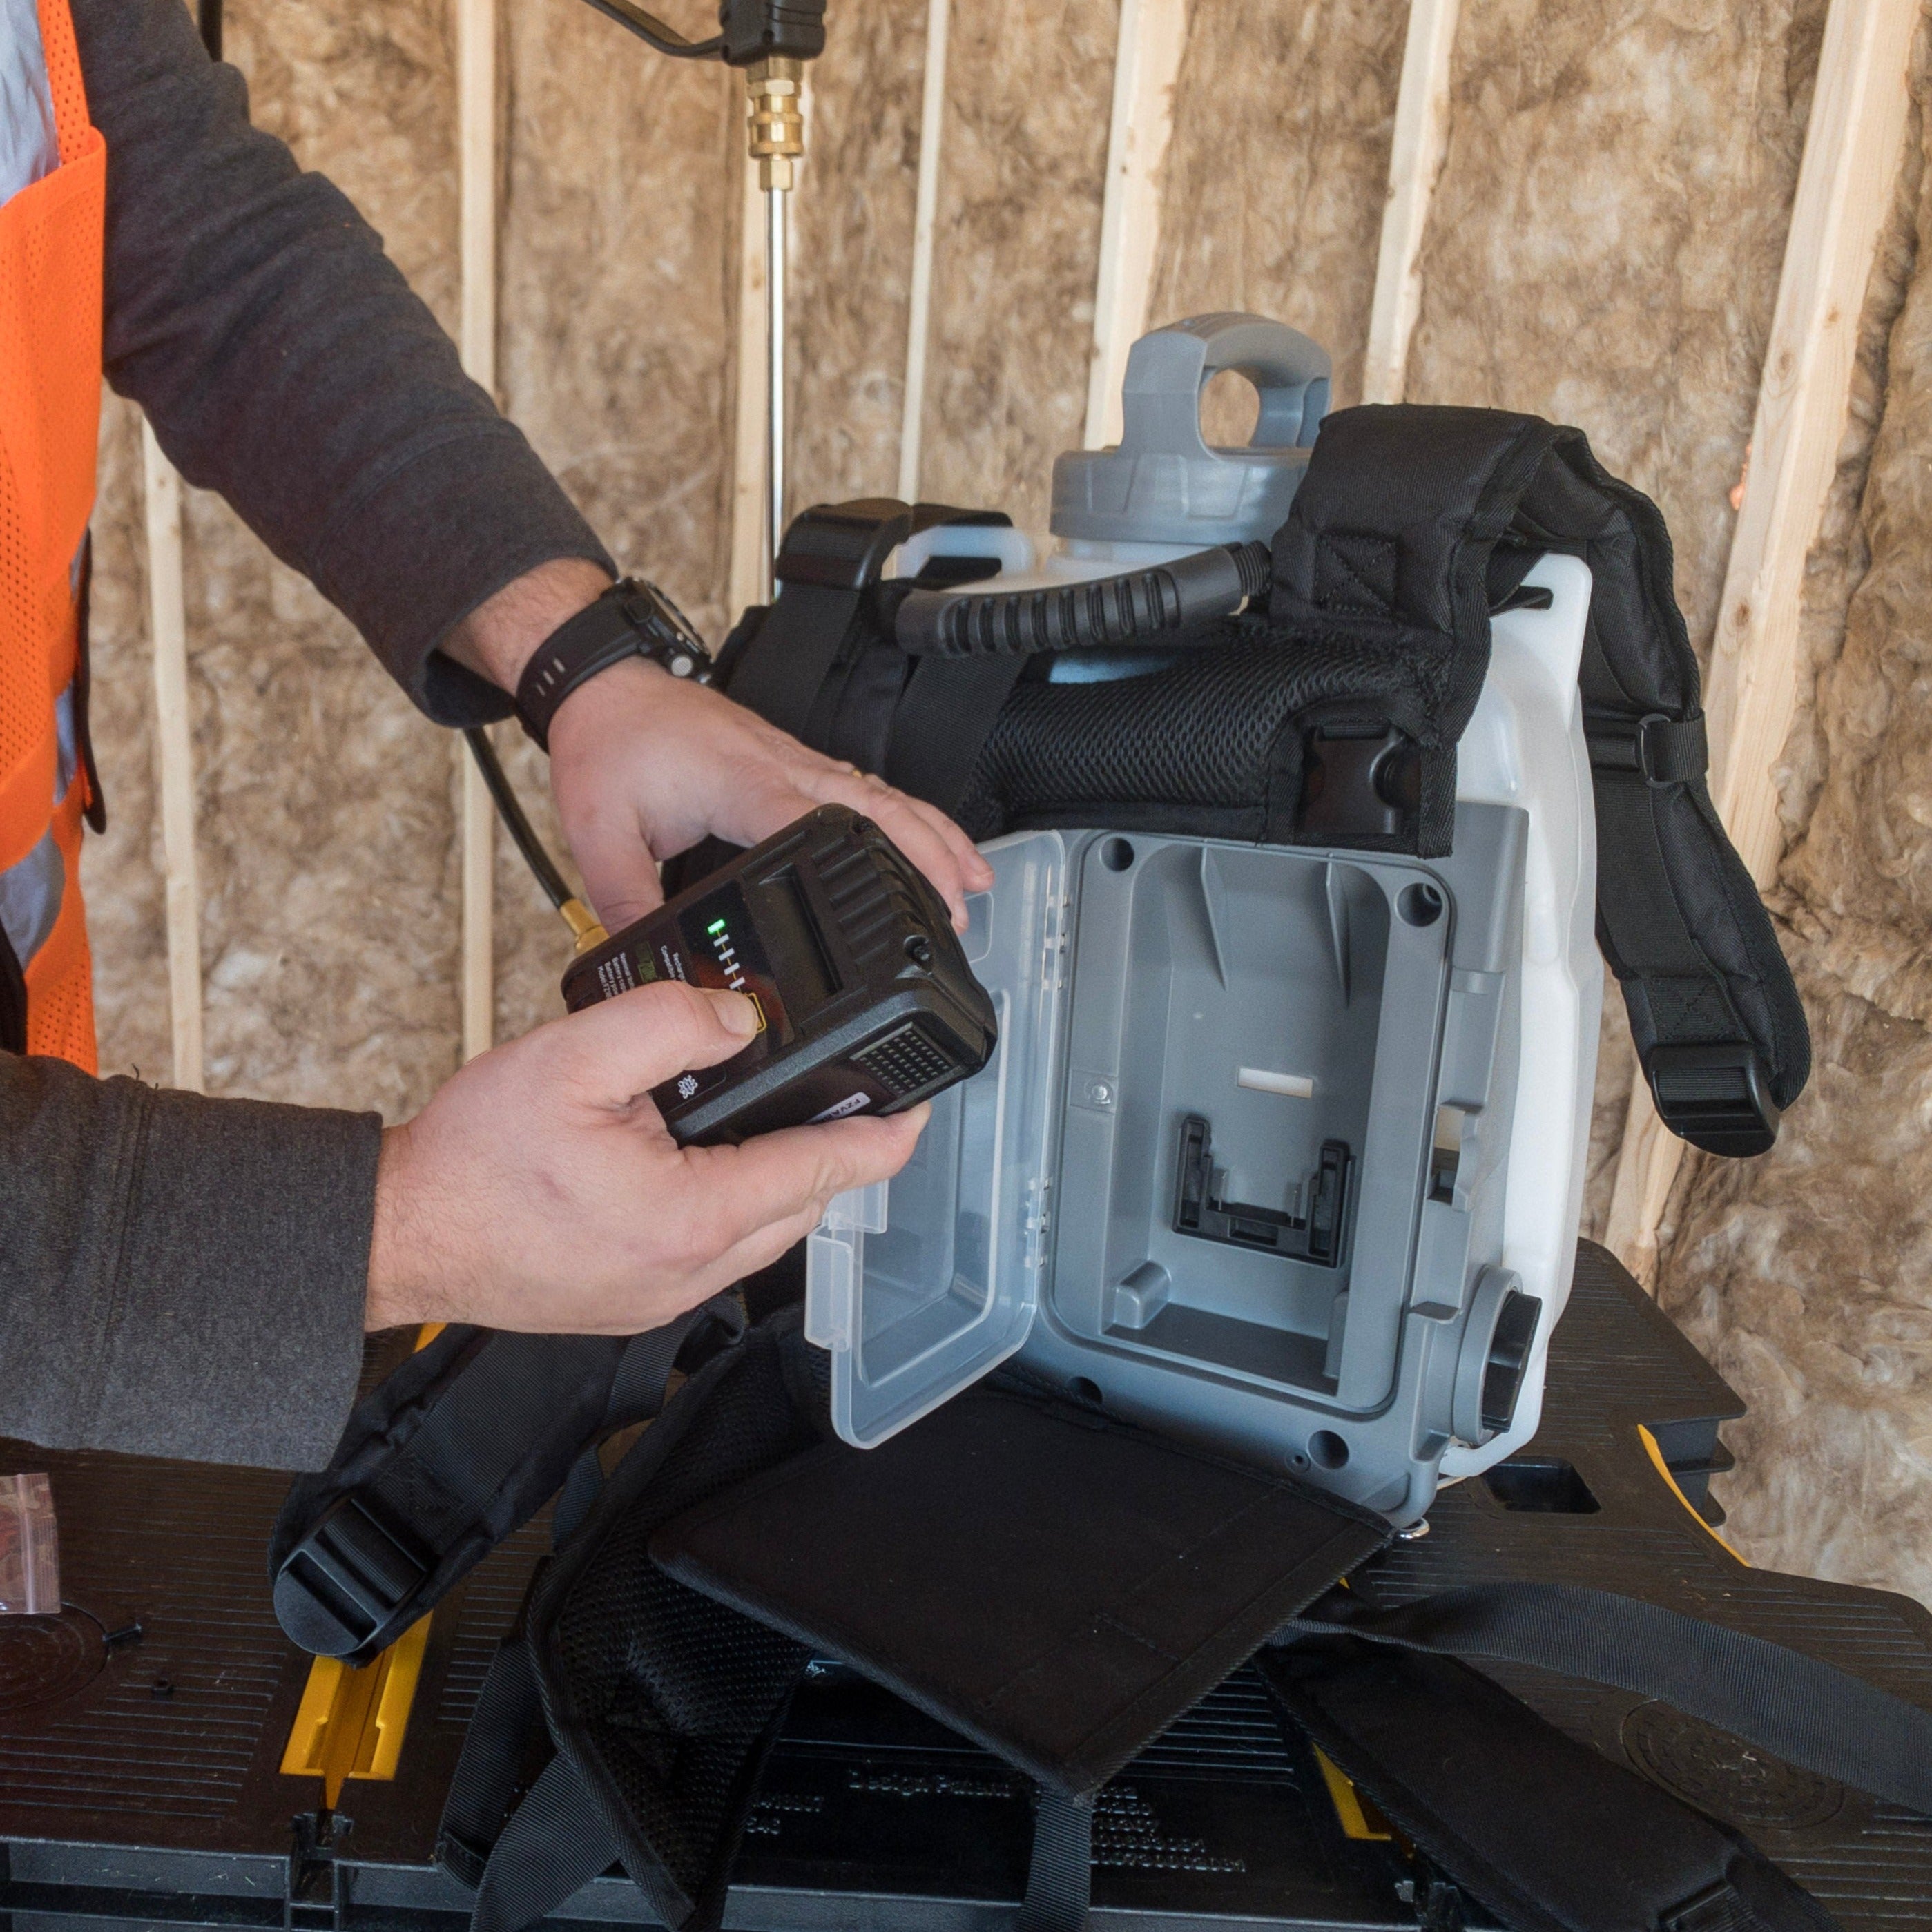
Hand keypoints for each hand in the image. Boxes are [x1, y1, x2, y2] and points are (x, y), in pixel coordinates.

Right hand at [365, 981, 927, 1333]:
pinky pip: (719, 1248)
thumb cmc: (471, 1162)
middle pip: (805, 1204)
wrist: (399, 1235)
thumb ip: (668, 1023)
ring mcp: (667, 1297)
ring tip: (772, 1110)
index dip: (885, 1132)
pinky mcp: (640, 1301)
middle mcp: (693, 1272)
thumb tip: (738, 1016)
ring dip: (780, 1174)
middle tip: (842, 1088)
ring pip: (765, 1231)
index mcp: (694, 1217)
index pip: (827, 1170)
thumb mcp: (570, 1057)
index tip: (920, 1102)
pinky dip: (733, 1200)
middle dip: (834, 1148)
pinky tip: (704, 1154)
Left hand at [548, 659, 992, 931]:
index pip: (818, 825)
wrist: (604, 684)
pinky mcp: (792, 760)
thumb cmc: (609, 743)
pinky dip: (906, 816)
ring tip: (972, 881)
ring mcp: (793, 759)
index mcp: (741, 783)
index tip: (907, 908)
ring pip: (882, 794)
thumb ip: (625, 902)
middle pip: (878, 808)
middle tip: (962, 910)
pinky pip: (864, 786)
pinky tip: (928, 839)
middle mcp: (782, 766)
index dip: (870, 867)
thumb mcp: (599, 834)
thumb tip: (648, 960)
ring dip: (932, 835)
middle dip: (929, 857)